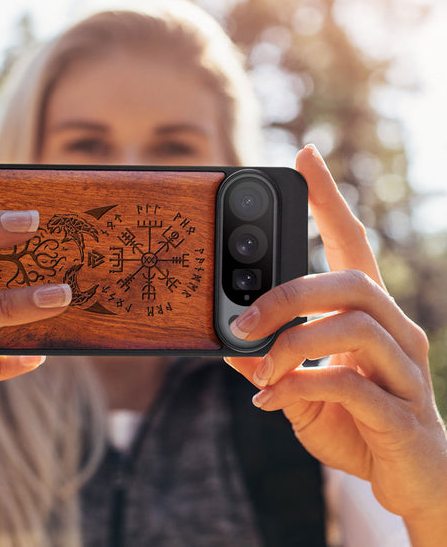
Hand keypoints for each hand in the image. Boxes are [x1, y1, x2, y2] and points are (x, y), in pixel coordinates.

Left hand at [225, 145, 446, 537]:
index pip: (352, 242)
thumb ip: (270, 362)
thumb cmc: (356, 423)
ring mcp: (406, 370)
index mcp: (369, 315)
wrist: (410, 481)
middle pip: (351, 281)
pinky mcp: (404, 413)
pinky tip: (270, 401)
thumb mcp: (300, 387)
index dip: (329, 199)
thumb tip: (228, 343)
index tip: (305, 156)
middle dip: (288, 294)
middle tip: (242, 319)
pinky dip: (300, 387)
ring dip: (291, 344)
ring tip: (258, 369)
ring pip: (353, 326)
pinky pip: (351, 385)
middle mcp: (396, 331)